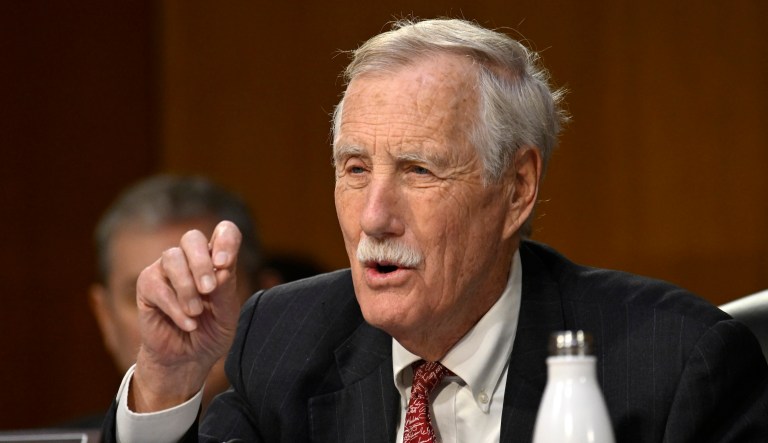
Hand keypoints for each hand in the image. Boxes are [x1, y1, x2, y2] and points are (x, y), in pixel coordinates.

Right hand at [129, 221, 241, 411]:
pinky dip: (175, 307)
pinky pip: (158, 286)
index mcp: (216, 260)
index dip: (226, 240)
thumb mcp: (227, 315)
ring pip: (172, 258)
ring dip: (186, 287)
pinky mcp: (147, 285)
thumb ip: (226, 291)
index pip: (224, 232)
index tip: (225, 264)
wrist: (187, 359)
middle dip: (201, 263)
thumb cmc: (210, 332)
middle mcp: (191, 259)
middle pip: (192, 238)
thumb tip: (222, 268)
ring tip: (196, 312)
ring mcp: (167, 270)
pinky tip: (188, 324)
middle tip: (209, 289)